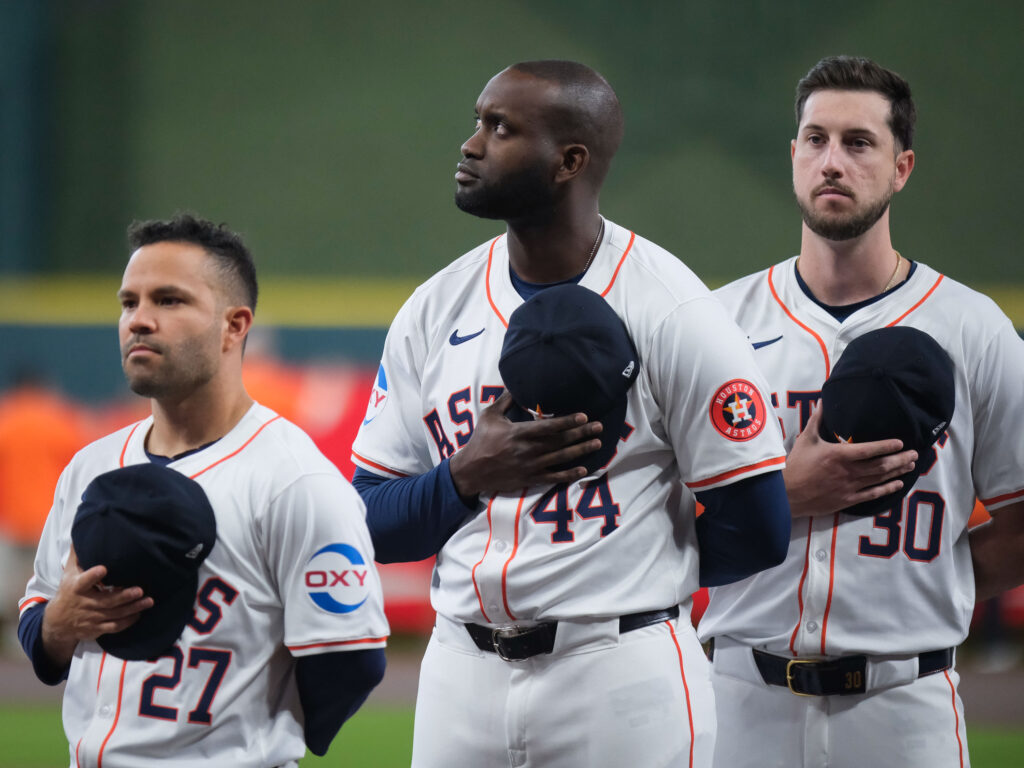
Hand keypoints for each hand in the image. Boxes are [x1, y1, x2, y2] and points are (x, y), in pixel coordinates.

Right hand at [41, 544, 153, 666]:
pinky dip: (128, 621)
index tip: (104, 568)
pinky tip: (140, 613)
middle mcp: (85, 604)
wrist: (57, 622)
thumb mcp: (69, 573)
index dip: (93, 576)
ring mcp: (91, 618)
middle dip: (124, 596)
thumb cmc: (68, 592)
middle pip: (107, 601)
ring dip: (133, 608)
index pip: (84, 581)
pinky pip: (115, 627)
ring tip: (149, 601)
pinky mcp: (97, 629)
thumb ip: (77, 555)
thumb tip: (81, 532)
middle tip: (140, 590)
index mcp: (76, 588)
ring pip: (114, 614)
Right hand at [449, 391, 602, 497]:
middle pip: (560, 441)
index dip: (568, 421)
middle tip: (599, 427)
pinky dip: (569, 474)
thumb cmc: (480, 440)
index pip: (549, 426)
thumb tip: (515, 383)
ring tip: (596, 443)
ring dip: (581, 450)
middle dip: (581, 434)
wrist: (471, 470)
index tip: (584, 417)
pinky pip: (553, 477)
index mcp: (519, 433)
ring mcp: (530, 466)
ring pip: (561, 458)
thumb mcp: (489, 416)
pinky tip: (583, 469)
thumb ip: (505, 400)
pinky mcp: (530, 478)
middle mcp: (528, 450)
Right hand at [783, 406, 917, 517]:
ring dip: (897, 472)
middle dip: (899, 459)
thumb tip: (822, 401)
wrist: (786, 494)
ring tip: (910, 465)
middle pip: (880, 465)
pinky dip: (886, 489)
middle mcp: (848, 472)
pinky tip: (897, 484)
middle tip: (914, 454)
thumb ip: (817, 420)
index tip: (900, 442)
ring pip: (879, 479)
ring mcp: (849, 487)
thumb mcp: (806, 439)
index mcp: (838, 455)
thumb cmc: (795, 465)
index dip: (887, 446)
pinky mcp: (847, 500)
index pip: (869, 450)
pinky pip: (872, 495)